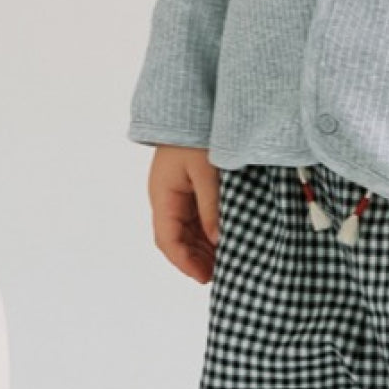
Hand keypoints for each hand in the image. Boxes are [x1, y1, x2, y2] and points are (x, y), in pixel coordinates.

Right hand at [148, 146, 219, 283]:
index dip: (184, 262)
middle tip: (221, 275)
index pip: (168, 239)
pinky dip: (207, 235)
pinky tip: (223, 244)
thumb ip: (211, 207)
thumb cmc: (195, 136)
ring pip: (186, 233)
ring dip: (202, 250)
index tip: (204, 277)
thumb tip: (218, 240)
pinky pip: (194, 221)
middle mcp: (166, 200)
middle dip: (196, 260)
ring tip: (225, 263)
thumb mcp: (205, 172)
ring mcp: (176, 197)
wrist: (190, 110)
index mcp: (163, 197)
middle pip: (177, 240)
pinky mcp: (188, 192)